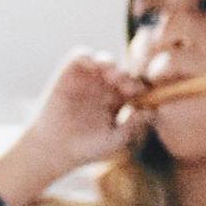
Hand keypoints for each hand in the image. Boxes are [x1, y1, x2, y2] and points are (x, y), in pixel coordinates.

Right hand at [3, 50, 147, 191]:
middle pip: (125, 71)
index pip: (138, 87)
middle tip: (130, 88)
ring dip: (111, 65)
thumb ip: (133, 127)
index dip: (144, 89)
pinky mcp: (70, 72)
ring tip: (113, 77)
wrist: (53, 148)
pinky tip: (95, 67)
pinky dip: (89, 57)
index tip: (145, 97)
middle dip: (129, 77)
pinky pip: (82, 56)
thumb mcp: (115, 141)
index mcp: (121, 100)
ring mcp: (89, 78)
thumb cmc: (87, 149)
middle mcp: (107, 86)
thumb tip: (151, 111)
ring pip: (105, 61)